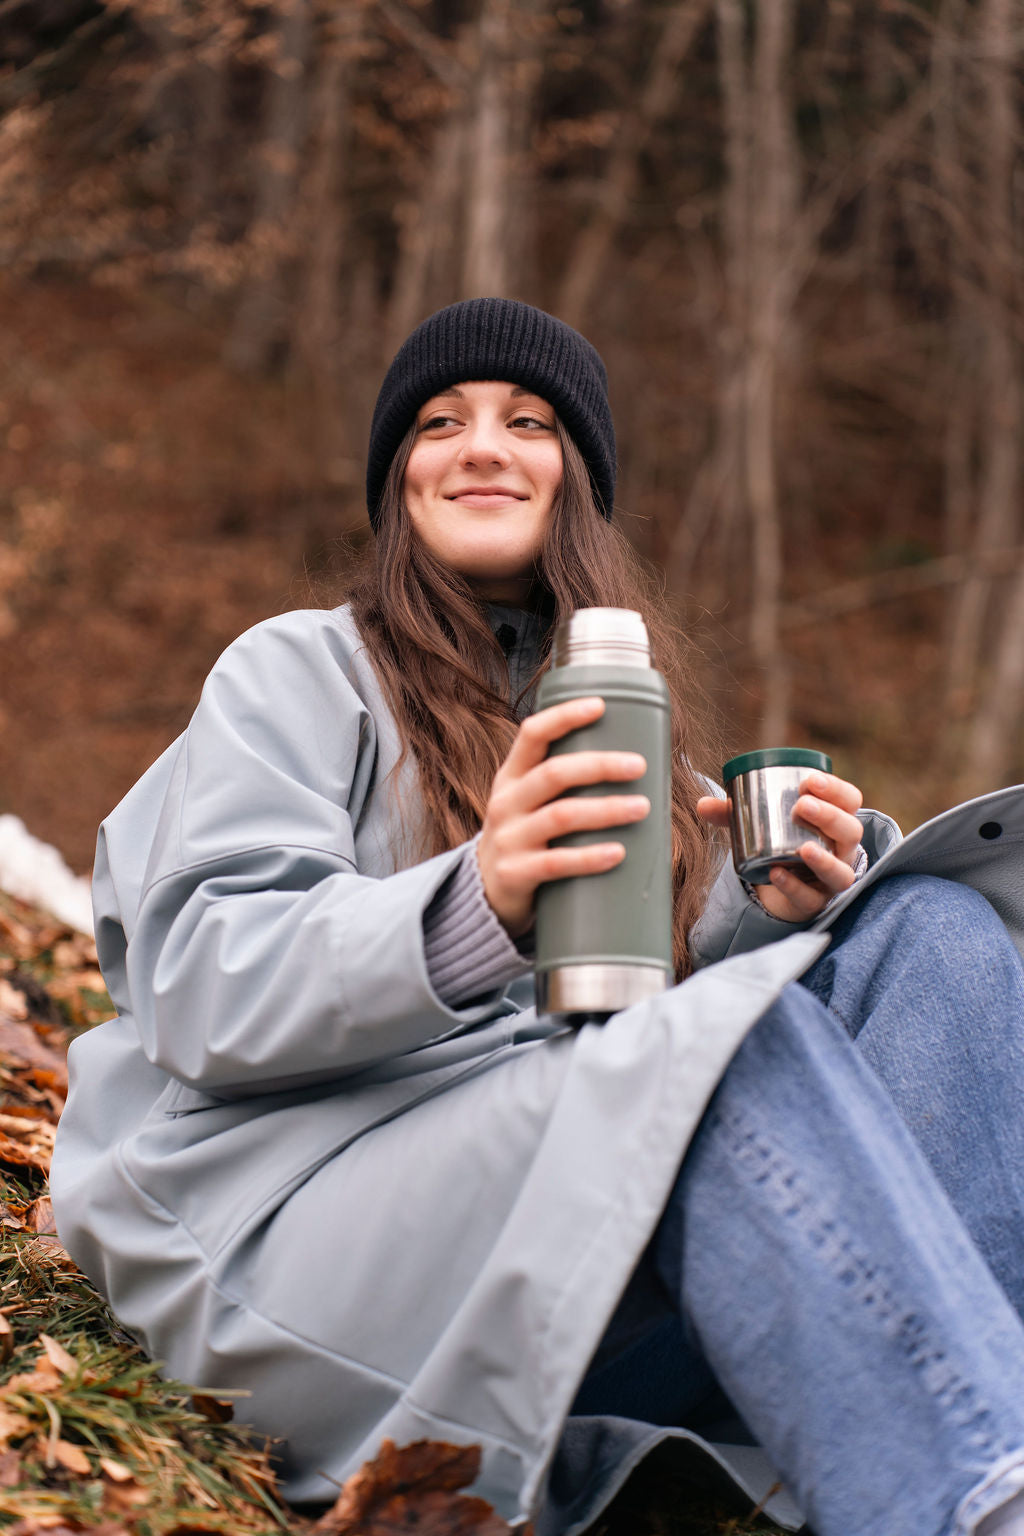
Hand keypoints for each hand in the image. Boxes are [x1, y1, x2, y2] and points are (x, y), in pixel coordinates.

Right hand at [478, 696, 649, 937]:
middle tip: (639, 766)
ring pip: (560, 816)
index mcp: (511, 776)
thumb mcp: (530, 801)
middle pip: (554, 774)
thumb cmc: (527, 836)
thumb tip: (634, 762)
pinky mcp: (515, 874)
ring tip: (642, 808)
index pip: (532, 734)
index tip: (600, 706)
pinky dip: (590, 857)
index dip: (564, 716)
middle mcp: (506, 802)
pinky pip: (556, 863)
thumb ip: (563, 781)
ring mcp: (508, 839)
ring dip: (606, 810)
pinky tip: (618, 852)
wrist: (486, 892)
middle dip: (600, 766)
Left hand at [696, 770, 864, 921]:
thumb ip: (732, 813)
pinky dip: (793, 886)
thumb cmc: (777, 842)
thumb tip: (702, 804)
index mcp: (835, 820)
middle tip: (802, 805)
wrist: (779, 883)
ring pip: (842, 871)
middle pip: (851, 831)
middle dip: (830, 817)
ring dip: (824, 859)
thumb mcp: (757, 823)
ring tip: (803, 848)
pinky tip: (776, 874)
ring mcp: (832, 877)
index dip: (836, 789)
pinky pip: (812, 898)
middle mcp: (841, 849)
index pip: (849, 800)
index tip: (810, 780)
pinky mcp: (816, 902)